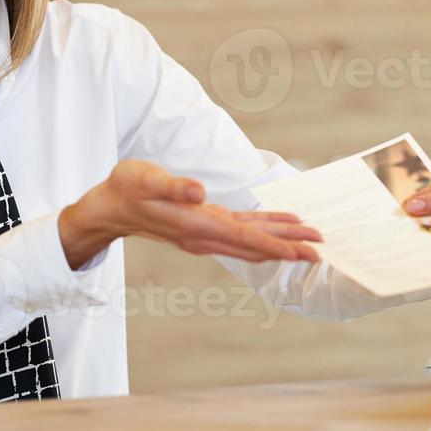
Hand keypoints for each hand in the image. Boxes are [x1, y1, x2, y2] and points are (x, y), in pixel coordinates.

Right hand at [59, 160, 321, 268]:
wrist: (109, 208)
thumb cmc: (126, 188)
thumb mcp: (146, 179)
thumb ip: (173, 186)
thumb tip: (200, 191)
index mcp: (195, 224)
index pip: (244, 237)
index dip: (276, 244)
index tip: (302, 251)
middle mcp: (203, 235)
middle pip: (255, 244)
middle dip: (289, 247)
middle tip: (321, 248)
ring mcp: (203, 235)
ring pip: (250, 242)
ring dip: (280, 242)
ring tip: (308, 242)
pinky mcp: (202, 228)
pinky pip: (240, 234)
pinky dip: (263, 233)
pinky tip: (277, 228)